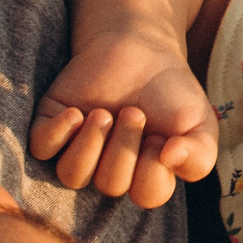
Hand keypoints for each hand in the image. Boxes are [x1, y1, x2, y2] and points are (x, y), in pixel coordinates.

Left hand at [30, 31, 219, 207]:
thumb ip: (199, 155)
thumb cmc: (171, 89)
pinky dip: (57, 133)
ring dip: (90, 145)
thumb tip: (170, 160)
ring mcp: (79, 148)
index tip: (162, 137)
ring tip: (103, 114)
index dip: (154, 170)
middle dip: (124, 147)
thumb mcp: (200, 122)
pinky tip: (75, 112)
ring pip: (72, 174)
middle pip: (110, 184)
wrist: (141, 47)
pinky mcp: (52, 124)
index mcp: (146, 175)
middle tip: (134, 112)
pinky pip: (41, 148)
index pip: (146, 195)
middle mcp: (110, 167)